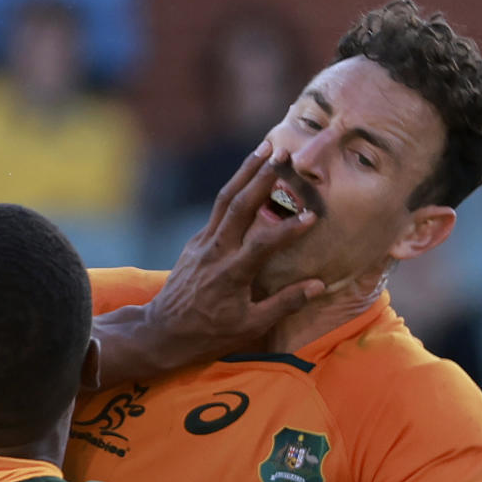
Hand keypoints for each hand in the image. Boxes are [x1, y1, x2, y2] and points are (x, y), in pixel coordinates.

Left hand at [144, 141, 323, 368]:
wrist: (163, 331)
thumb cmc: (209, 334)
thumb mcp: (249, 326)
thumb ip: (284, 304)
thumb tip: (318, 286)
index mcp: (231, 275)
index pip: (263, 244)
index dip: (288, 229)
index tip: (311, 215)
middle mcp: (215, 252)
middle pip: (238, 206)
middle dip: (261, 177)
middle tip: (283, 153)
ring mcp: (202, 243)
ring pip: (224, 200)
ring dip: (245, 171)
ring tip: (266, 147)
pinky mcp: (195, 242)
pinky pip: (218, 210)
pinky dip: (234, 190)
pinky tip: (248, 177)